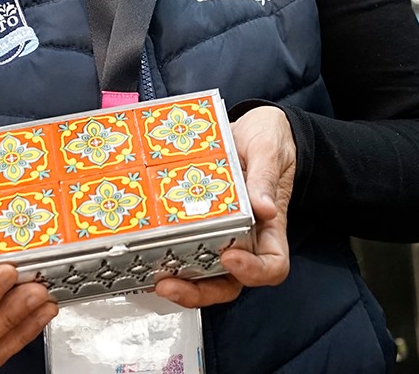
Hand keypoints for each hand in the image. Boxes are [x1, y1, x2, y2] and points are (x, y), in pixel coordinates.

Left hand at [155, 105, 294, 307]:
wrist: (251, 128)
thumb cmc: (269, 140)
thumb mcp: (268, 150)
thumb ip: (265, 177)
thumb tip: (265, 208)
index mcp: (270, 226)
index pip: (272, 266)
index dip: (253, 271)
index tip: (230, 257)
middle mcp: (246, 239)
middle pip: (230, 282)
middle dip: (201, 291)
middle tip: (172, 283)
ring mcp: (221, 235)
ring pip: (204, 275)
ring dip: (180, 283)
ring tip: (155, 278)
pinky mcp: (199, 225)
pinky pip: (186, 250)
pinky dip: (168, 260)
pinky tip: (146, 257)